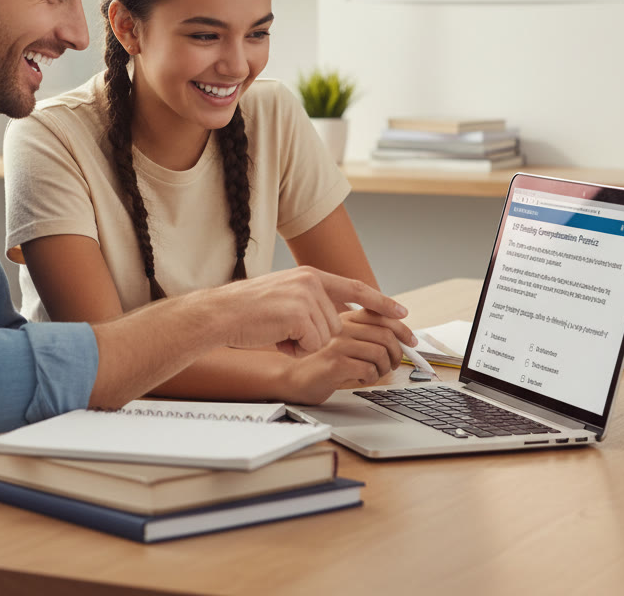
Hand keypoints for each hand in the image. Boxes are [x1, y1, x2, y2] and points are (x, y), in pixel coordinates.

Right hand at [214, 266, 411, 357]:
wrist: (221, 313)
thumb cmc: (247, 311)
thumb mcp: (285, 295)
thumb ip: (311, 300)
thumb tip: (336, 318)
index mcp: (310, 275)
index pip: (354, 288)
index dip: (380, 301)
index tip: (402, 312)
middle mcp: (311, 282)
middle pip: (336, 324)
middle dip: (313, 336)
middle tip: (284, 330)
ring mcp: (306, 297)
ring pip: (325, 337)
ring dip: (303, 344)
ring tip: (277, 332)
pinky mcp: (299, 314)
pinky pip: (312, 345)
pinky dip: (295, 349)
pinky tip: (276, 337)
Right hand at [277, 307, 415, 403]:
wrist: (291, 377)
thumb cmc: (319, 361)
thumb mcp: (342, 341)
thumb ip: (363, 334)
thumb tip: (398, 338)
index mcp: (344, 317)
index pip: (381, 314)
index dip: (402, 328)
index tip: (412, 341)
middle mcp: (341, 325)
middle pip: (386, 333)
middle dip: (397, 352)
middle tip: (393, 364)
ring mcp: (337, 343)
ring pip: (380, 351)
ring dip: (384, 368)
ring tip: (374, 373)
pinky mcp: (334, 362)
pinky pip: (368, 369)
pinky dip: (371, 378)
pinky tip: (359, 379)